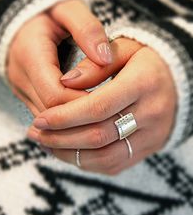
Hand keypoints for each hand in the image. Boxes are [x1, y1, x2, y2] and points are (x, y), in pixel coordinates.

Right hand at [8, 0, 111, 115]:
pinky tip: (87, 117)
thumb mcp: (69, 9)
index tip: (110, 100)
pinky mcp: (26, 96)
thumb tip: (105, 58)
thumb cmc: (50, 12)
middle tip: (111, 113)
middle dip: (82, 117)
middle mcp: (21, 77)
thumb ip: (88, 29)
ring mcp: (21, 90)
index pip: (55, 95)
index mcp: (30, 55)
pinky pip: (45, 119)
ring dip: (75, 123)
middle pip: (51, 113)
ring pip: (47, 122)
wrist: (23, 20)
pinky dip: (67, 122)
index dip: (83, 103)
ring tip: (102, 117)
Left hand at [28, 38, 176, 174]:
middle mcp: (152, 114)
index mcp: (144, 83)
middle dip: (61, 138)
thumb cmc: (147, 62)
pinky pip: (114, 165)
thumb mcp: (124, 49)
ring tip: (46, 144)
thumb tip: (64, 82)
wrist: (179, 83)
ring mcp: (153, 137)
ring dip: (71, 154)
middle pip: (99, 136)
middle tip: (36, 133)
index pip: (99, 107)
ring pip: (105, 157)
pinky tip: (68, 151)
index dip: (65, 116)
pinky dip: (87, 162)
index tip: (40, 119)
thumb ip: (95, 64)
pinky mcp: (148, 150)